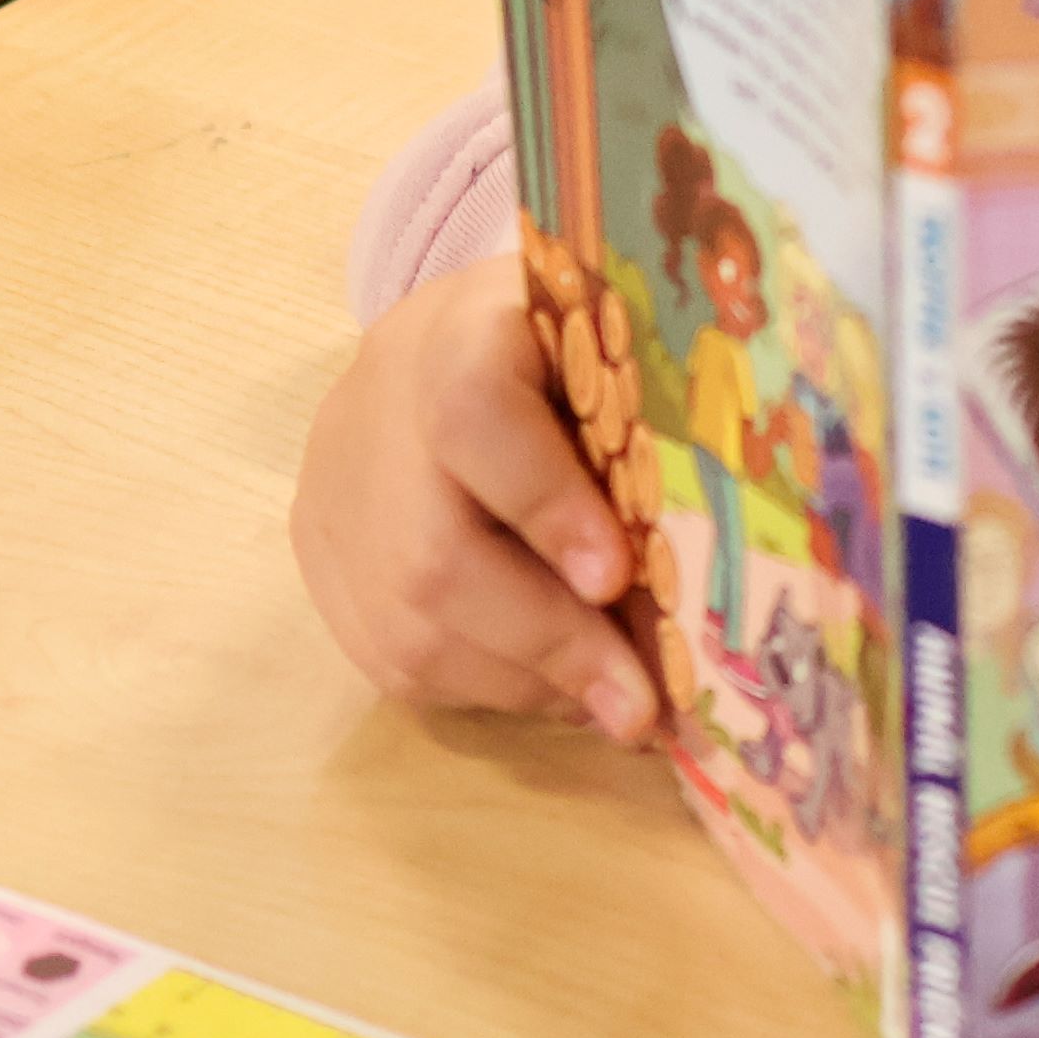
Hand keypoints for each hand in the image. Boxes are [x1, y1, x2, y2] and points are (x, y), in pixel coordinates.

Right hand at [292, 252, 658, 742]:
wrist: (436, 339)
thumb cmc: (557, 348)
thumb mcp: (602, 344)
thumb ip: (640, 424)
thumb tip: (719, 555)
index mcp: (455, 333)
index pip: (475, 416)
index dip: (542, 502)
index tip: (616, 577)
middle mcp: (374, 416)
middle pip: (434, 557)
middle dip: (549, 642)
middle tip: (640, 704)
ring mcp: (332, 497)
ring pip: (408, 629)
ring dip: (522, 684)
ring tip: (612, 703)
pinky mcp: (319, 563)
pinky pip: (390, 660)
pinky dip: (482, 690)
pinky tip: (549, 688)